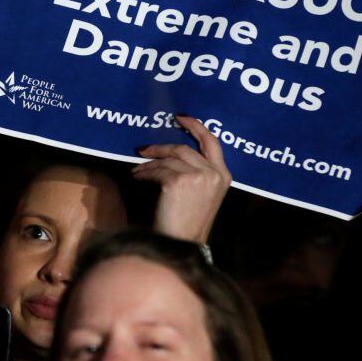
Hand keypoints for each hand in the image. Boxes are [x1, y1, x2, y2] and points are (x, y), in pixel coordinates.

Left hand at [132, 115, 230, 243]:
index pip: (212, 142)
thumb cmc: (189, 222)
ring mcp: (198, 176)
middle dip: (161, 147)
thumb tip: (174, 154)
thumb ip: (199, 172)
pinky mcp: (179, 181)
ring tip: (138, 169)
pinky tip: (137, 177)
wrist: (182, 243)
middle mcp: (214, 173)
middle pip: (183, 148)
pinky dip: (144, 173)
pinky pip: (157, 170)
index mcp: (224, 175)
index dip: (195, 126)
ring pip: (168, 159)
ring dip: (149, 163)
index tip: (180, 117)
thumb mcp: (204, 195)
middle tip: (144, 148)